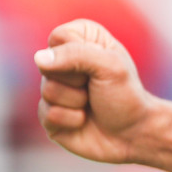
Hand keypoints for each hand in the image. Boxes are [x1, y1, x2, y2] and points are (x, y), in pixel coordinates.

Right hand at [35, 19, 160, 163]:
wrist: (132, 134)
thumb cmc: (125, 95)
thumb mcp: (110, 67)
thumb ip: (76, 55)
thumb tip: (39, 58)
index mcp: (82, 40)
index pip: (59, 37)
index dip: (76, 54)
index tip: (99, 64)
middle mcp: (64, 61)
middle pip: (47, 64)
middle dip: (76, 80)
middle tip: (96, 86)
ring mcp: (54, 88)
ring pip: (47, 90)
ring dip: (77, 101)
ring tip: (92, 103)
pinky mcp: (48, 114)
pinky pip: (46, 113)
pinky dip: (71, 119)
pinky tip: (83, 120)